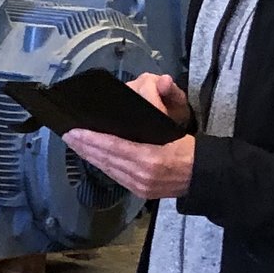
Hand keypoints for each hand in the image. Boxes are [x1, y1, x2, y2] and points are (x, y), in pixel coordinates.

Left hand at [66, 75, 195, 200]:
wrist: (205, 176)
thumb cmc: (191, 148)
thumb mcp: (178, 125)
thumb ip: (165, 104)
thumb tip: (160, 80)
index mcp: (152, 158)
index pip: (114, 146)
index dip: (91, 139)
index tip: (74, 131)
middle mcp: (142, 175)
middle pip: (106, 159)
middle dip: (84, 147)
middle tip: (67, 135)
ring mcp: (140, 186)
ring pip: (107, 168)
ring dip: (89, 156)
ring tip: (75, 143)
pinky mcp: (139, 192)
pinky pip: (115, 176)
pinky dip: (102, 164)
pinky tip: (92, 156)